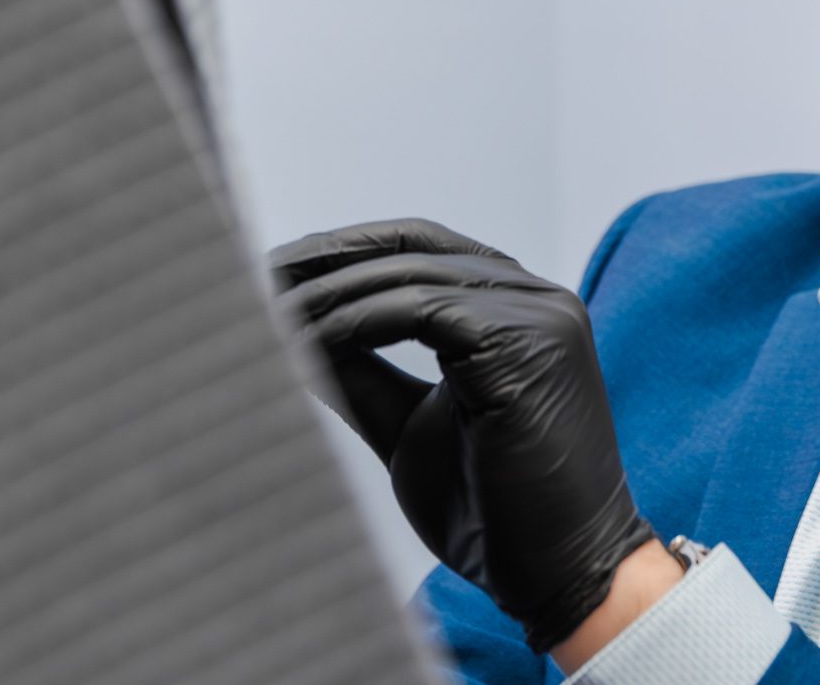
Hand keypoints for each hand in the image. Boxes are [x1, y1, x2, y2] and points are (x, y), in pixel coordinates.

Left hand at [268, 218, 657, 653]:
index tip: (279, 269)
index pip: (424, 248)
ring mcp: (540, 316)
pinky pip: (424, 310)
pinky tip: (311, 342)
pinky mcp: (528, 344)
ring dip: (332, 296)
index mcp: (521, 309)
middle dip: (329, 258)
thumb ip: (364, 375)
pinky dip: (359, 322)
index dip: (348, 250)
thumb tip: (289, 333)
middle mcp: (539, 298)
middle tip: (258, 275)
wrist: (561, 573)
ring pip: (413, 276)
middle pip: (415, 247)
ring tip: (269, 317)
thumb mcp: (411, 426)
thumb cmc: (494, 510)